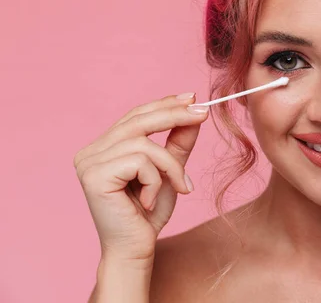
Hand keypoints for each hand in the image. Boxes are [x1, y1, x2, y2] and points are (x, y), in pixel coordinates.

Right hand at [73, 93, 208, 262]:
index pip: (136, 116)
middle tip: (203, 115)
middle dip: (174, 115)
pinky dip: (156, 180)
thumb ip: (177, 143)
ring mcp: (89, 163)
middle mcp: (91, 152)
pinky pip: (140, 161)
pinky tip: (149, 201)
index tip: (193, 97)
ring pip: (144, 142)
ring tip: (181, 187)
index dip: (164, 104)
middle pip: (138, 121)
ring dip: (171, 165)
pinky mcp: (94, 176)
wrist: (136, 251)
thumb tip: (195, 113)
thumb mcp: (169, 172)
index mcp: (104, 148)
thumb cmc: (149, 214)